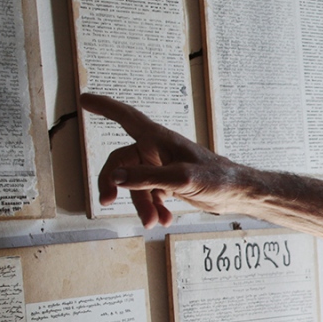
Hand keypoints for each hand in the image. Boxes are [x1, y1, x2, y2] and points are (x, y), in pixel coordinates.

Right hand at [79, 93, 244, 225]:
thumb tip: (117, 177)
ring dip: (141, 204)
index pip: (126, 118)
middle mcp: (157, 149)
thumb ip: (148, 177)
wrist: (239, 193)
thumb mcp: (182, 179)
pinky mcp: (168, 182)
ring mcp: (161, 166)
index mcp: (159, 139)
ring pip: (135, 183)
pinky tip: (165, 220)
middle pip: (122, 162)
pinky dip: (153, 208)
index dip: (104, 107)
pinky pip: (148, 194)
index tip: (84, 99)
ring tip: (153, 222)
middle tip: (106, 202)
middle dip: (116, 184)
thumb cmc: (218, 178)